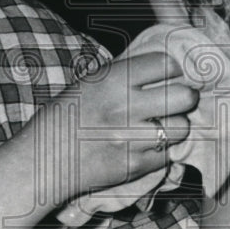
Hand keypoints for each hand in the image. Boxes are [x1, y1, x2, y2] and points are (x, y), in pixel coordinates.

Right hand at [50, 31, 199, 195]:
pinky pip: (167, 155)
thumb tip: (168, 67)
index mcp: (112, 79)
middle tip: (174, 103)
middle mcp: (124, 106)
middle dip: (183, 99)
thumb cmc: (67, 116)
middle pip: (184, 96)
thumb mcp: (90, 83)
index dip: (171, 70)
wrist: (45, 159)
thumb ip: (126, 73)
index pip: (167, 63)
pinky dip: (159, 152)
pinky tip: (142, 147)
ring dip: (173, 128)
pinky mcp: (135, 165)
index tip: (168, 77)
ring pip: (181, 128)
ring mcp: (131, 138)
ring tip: (156, 128)